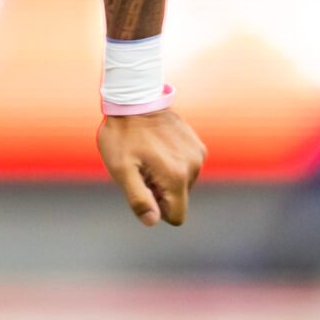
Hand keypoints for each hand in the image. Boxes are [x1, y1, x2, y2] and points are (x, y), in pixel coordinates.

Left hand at [97, 105, 204, 226]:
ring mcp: (198, 155)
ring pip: (183, 183)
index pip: (176, 217)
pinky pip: (186, 167)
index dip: (157, 209)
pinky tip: (157, 147)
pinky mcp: (197, 145)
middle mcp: (193, 168)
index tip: (143, 188)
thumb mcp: (121, 169)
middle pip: (179, 199)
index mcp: (176, 177)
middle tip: (142, 168)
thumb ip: (138, 198)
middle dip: (161, 191)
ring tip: (148, 156)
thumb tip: (152, 220)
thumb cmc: (122, 137)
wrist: (135, 99)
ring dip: (166, 176)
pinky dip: (173, 163)